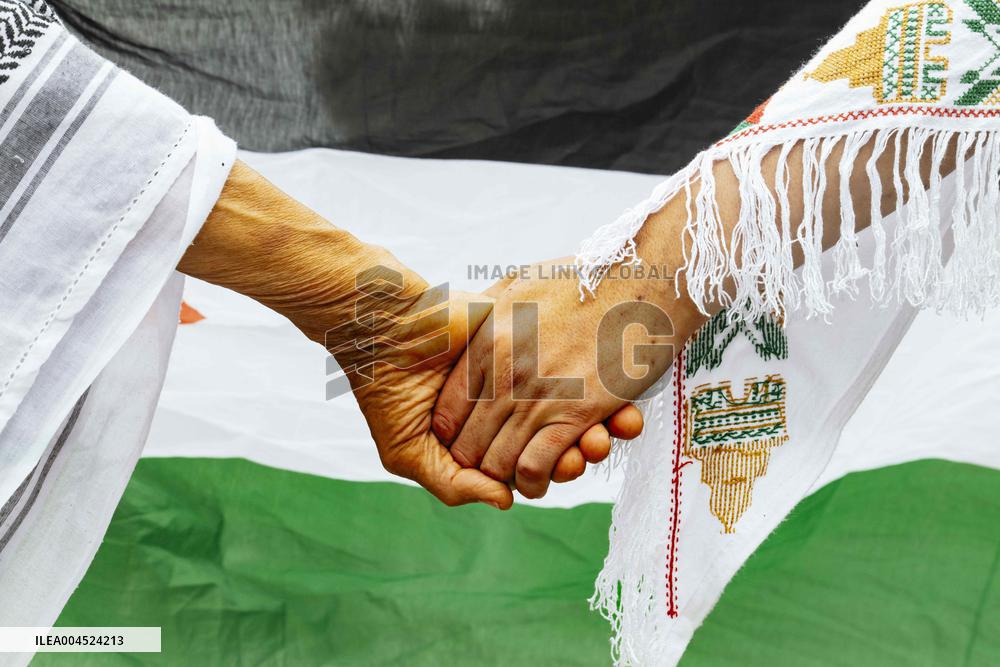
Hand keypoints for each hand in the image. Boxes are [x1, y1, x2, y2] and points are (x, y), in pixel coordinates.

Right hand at [179, 161, 641, 507]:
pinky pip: (567, 360)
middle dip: (581, 445)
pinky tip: (608, 387)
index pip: (531, 459)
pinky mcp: (525, 338)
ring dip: (593, 416)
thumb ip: (452, 483)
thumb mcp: (407, 451)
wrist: (379, 329)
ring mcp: (519, 372)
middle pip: (558, 434)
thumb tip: (506, 501)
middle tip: (592, 448)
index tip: (572, 465)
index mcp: (483, 435)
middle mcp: (506, 406)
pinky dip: (589, 376)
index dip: (555, 466)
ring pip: (570, 401)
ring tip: (602, 425)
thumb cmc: (387, 390)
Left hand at [432, 256, 702, 498]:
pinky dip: (532, 482)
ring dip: (503, 477)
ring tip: (511, 479)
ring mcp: (540, 394)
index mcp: (488, 341)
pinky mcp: (577, 412)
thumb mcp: (519, 285)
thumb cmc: (586, 281)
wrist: (646, 281)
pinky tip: (537, 481)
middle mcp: (506, 371)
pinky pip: (535, 466)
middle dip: (474, 462)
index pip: (447, 411)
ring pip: (498, 461)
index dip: (451, 435)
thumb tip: (466, 324)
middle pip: (467, 442)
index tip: (465, 442)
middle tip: (486, 468)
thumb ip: (487, 312)